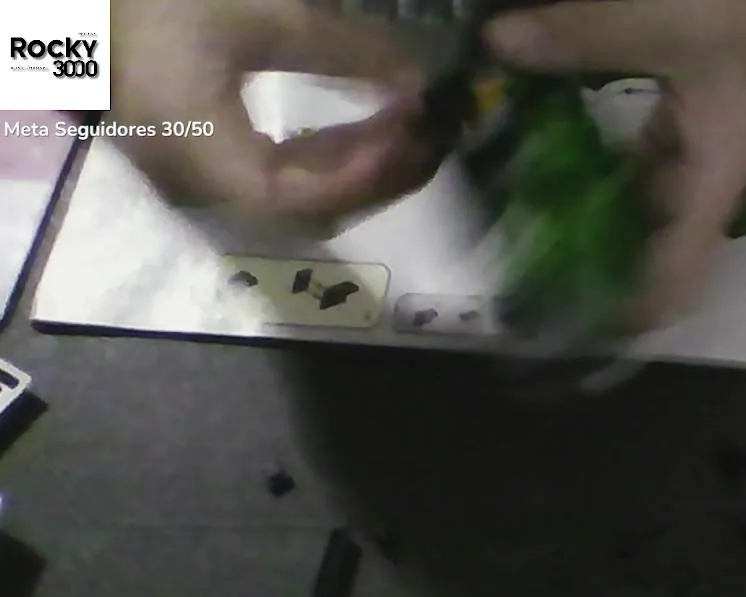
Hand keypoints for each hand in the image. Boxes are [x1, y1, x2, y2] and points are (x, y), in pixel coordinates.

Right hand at [110, 0, 438, 224]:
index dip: (354, 176)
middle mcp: (199, 183)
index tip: (408, 139)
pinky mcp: (213, 159)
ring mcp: (205, 176)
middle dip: (378, 178)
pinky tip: (372, 131)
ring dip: (364, 170)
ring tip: (416, 133)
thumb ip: (343, 50)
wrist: (90, 1)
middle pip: (304, 208)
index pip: (286, 197)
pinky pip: (285, 177)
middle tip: (436, 137)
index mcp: (197, 152)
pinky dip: (336, 159)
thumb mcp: (261, 13)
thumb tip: (417, 81)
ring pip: (300, 198)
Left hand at [485, 0, 745, 326]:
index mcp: (714, 177)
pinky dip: (600, 143)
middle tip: (522, 261)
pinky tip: (554, 131)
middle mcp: (707, 169)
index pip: (675, 269)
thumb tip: (500, 45)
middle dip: (592, 251)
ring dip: (590, 196)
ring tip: (522, 206)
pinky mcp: (695, 99)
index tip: (577, 329)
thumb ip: (588, 35)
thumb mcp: (674, 24)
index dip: (633, 308)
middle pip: (647, 234)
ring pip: (637, 186)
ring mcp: (702, 136)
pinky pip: (640, 139)